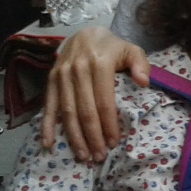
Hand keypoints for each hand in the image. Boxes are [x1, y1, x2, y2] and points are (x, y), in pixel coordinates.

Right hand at [39, 26, 147, 161]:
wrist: (84, 33)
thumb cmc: (112, 47)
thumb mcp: (131, 50)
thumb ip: (140, 64)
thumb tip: (144, 83)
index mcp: (99, 64)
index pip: (103, 101)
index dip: (108, 124)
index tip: (114, 142)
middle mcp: (77, 71)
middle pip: (84, 111)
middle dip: (92, 136)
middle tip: (99, 156)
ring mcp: (61, 76)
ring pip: (66, 112)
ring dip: (73, 136)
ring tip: (82, 156)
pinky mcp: (50, 80)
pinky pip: (48, 106)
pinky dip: (46, 126)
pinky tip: (48, 143)